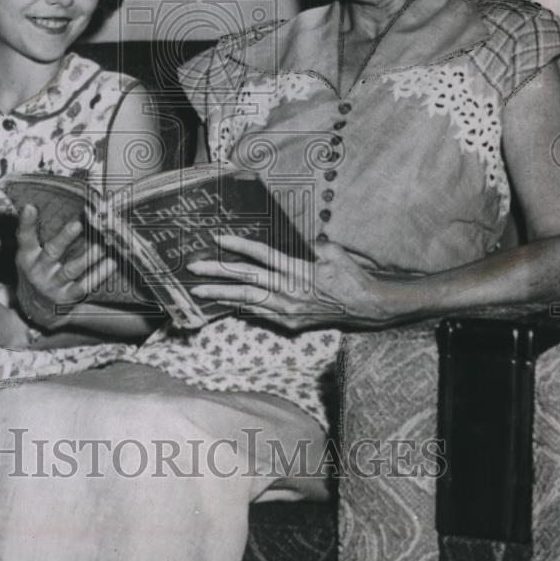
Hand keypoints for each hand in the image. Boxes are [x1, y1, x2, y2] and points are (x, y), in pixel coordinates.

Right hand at [15, 204, 116, 328]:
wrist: (35, 309)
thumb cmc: (37, 273)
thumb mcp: (30, 256)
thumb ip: (37, 236)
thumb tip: (56, 211)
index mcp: (27, 257)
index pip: (25, 238)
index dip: (26, 223)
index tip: (30, 207)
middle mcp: (38, 271)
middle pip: (52, 252)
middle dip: (64, 238)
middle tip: (77, 224)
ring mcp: (53, 285)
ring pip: (71, 270)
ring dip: (87, 257)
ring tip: (101, 245)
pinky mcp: (67, 297)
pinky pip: (84, 285)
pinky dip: (98, 274)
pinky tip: (110, 263)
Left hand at [188, 234, 399, 331]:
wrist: (366, 307)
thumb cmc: (351, 276)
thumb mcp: (334, 253)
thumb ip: (314, 244)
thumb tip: (304, 238)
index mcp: (297, 270)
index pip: (262, 256)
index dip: (239, 246)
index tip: (218, 239)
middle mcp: (288, 291)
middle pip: (246, 279)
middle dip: (218, 273)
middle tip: (194, 268)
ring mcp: (287, 309)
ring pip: (248, 301)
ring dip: (222, 295)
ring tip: (200, 292)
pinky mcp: (290, 322)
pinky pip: (260, 314)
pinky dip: (241, 308)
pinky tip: (226, 304)